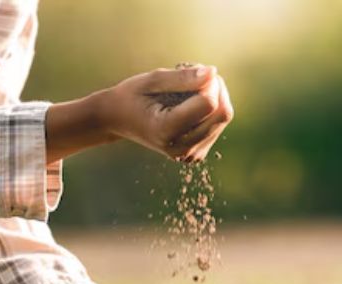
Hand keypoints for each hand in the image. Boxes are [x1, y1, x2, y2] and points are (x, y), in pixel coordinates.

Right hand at [44, 64, 233, 163]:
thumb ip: (182, 77)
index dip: (208, 82)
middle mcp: (180, 148)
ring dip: (214, 97)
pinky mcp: (195, 153)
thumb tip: (213, 73)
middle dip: (215, 88)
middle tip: (195, 75)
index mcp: (166, 131)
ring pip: (223, 118)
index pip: (209, 103)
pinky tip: (192, 105)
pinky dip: (211, 110)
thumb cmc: (132, 96)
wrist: (118, 120)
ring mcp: (188, 154)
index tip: (193, 70)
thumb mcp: (152, 80)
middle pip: (221, 113)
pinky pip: (218, 125)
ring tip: (190, 91)